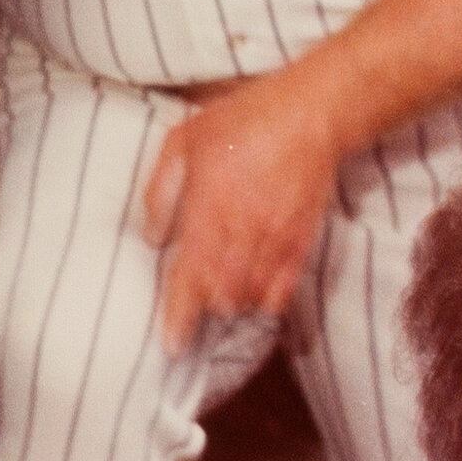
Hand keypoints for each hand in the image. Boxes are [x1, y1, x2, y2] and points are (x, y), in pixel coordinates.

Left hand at [140, 70, 345, 351]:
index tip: (172, 345)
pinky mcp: (301, 242)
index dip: (180, 317)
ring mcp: (276, 242)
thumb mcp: (182, 143)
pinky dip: (266, 302)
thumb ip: (162, 192)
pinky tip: (252, 301)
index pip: (189, 279)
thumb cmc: (240, 123)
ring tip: (216, 307)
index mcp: (208, 214)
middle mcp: (243, 236)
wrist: (309, 116)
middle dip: (202, 314)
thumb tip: (152, 238)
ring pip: (251, 298)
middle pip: (220, 297)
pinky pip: (284, 288)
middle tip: (188, 321)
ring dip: (231, 307)